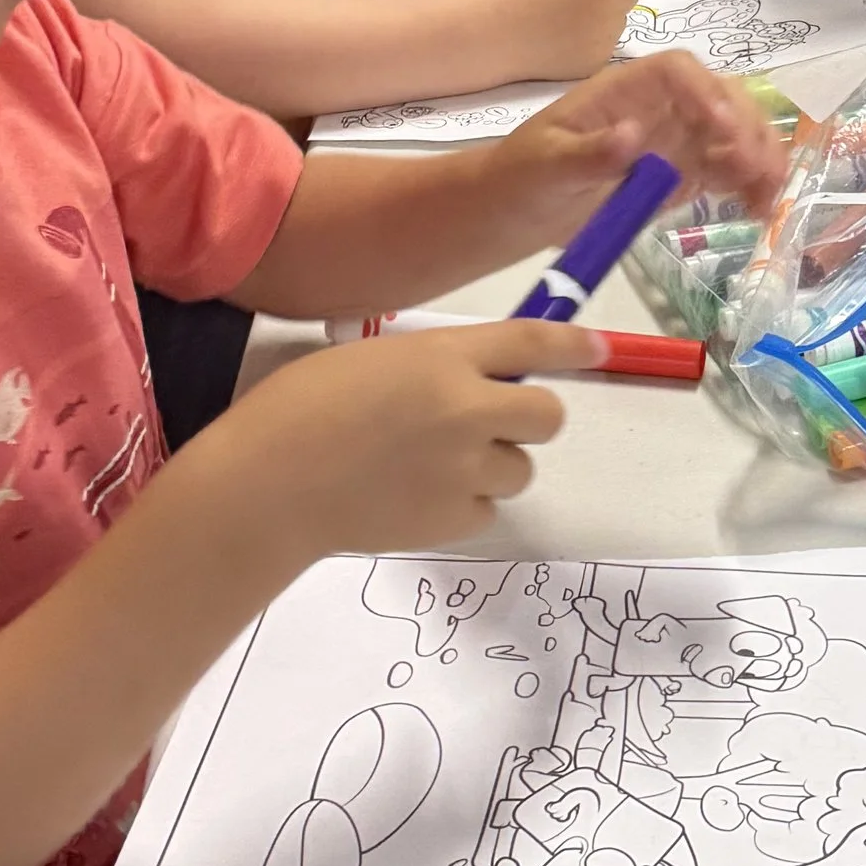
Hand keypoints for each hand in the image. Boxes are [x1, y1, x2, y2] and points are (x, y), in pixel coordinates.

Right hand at [224, 319, 582, 556]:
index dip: (573, 346)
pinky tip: (411, 498)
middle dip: (528, 419)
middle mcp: (468, 411)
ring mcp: (465, 471)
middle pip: (548, 416)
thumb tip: (482, 381)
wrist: (267, 486)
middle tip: (487, 425)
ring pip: (518, 470)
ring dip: (490, 466)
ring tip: (428, 466)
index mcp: (442, 359)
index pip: (531, 343)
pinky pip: (485, 511)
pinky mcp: (454, 521)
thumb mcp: (373, 360)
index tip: (598, 350)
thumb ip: (434, 366)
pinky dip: (461, 505)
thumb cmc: (299, 409)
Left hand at [488, 51, 784, 251]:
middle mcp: (660, 108)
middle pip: (721, 99)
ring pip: (734, 136)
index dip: (707, 93)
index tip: (723, 130)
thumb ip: (590, 152)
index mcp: (626, 90)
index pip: (678, 71)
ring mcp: (676, 142)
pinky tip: (758, 210)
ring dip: (759, 160)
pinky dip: (748, 188)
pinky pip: (727, 175)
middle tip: (757, 171)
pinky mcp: (683, 177)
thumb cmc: (523, 175)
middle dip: (747, 128)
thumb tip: (633, 136)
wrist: (515, 210)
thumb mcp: (547, 164)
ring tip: (768, 197)